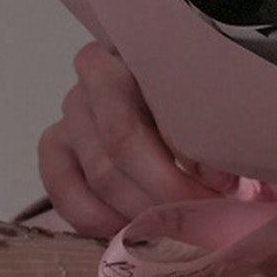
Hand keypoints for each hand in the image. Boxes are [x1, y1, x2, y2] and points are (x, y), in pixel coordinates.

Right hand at [38, 42, 238, 238]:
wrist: (156, 106)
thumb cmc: (194, 105)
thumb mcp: (213, 103)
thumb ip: (218, 130)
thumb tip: (218, 176)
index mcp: (145, 48)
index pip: (162, 95)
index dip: (191, 146)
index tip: (222, 180)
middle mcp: (100, 71)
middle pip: (125, 138)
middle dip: (167, 186)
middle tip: (201, 213)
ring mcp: (73, 108)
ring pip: (101, 170)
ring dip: (141, 208)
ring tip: (176, 224)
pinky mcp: (54, 143)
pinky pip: (65, 190)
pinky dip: (99, 218)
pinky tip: (129, 228)